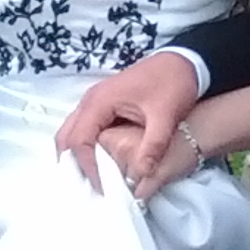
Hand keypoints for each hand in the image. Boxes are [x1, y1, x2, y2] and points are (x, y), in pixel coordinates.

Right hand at [56, 52, 198, 197]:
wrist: (182, 61)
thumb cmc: (173, 84)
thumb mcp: (166, 115)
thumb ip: (153, 145)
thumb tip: (142, 174)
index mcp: (100, 101)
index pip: (80, 140)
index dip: (86, 166)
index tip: (100, 187)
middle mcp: (91, 100)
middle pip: (66, 136)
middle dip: (72, 163)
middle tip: (85, 188)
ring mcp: (95, 102)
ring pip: (72, 132)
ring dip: (76, 156)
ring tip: (89, 180)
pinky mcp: (103, 105)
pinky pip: (84, 129)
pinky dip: (85, 148)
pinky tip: (98, 164)